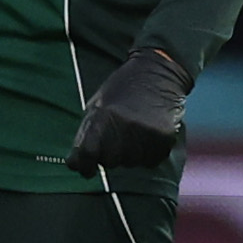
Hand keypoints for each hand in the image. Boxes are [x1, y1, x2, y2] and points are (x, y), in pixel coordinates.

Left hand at [65, 47, 191, 172]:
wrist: (158, 73)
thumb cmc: (122, 89)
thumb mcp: (97, 105)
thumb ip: (86, 134)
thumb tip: (76, 164)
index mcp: (103, 116)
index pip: (87, 155)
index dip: (84, 166)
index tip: (87, 170)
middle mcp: (125, 126)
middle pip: (110, 161)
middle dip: (110, 155)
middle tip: (117, 138)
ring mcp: (146, 132)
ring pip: (132, 163)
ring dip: (130, 154)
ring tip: (134, 134)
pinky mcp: (165, 136)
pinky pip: (152, 160)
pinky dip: (148, 153)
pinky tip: (148, 136)